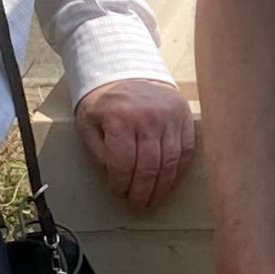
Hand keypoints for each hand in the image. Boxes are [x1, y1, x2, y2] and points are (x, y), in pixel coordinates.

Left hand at [76, 77, 196, 211]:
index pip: (123, 163)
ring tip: (153, 199)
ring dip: (162, 187)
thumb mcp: (88, 122)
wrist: (127, 69)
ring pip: (169, 162)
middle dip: (143, 191)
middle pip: (149, 167)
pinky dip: (178, 170)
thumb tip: (115, 175)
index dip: (121, 184)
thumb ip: (99, 150)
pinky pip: (186, 150)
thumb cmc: (106, 101)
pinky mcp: (184, 116)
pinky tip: (169, 182)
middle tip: (138, 204)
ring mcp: (169, 116)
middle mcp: (148, 117)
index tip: (119, 193)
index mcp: (120, 118)